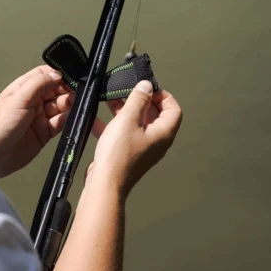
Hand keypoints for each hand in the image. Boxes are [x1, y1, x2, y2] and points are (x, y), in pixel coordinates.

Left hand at [0, 66, 75, 180]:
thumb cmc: (2, 123)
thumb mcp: (20, 98)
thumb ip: (39, 83)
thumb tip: (58, 74)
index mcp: (24, 89)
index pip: (44, 75)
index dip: (57, 75)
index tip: (70, 77)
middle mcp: (34, 101)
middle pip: (56, 90)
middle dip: (67, 89)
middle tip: (79, 92)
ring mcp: (40, 117)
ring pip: (61, 106)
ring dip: (70, 104)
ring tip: (78, 103)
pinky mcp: (46, 132)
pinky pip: (61, 122)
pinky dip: (69, 119)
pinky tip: (76, 116)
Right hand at [86, 81, 182, 197]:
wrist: (104, 184)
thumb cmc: (119, 153)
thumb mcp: (128, 120)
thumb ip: (138, 100)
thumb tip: (147, 85)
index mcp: (163, 133)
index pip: (173, 109)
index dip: (162, 95)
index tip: (146, 88)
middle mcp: (156, 141)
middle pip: (154, 115)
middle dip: (140, 100)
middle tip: (126, 91)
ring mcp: (141, 148)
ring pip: (137, 123)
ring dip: (124, 110)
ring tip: (109, 99)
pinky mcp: (127, 154)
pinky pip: (123, 134)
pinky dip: (113, 124)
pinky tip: (96, 118)